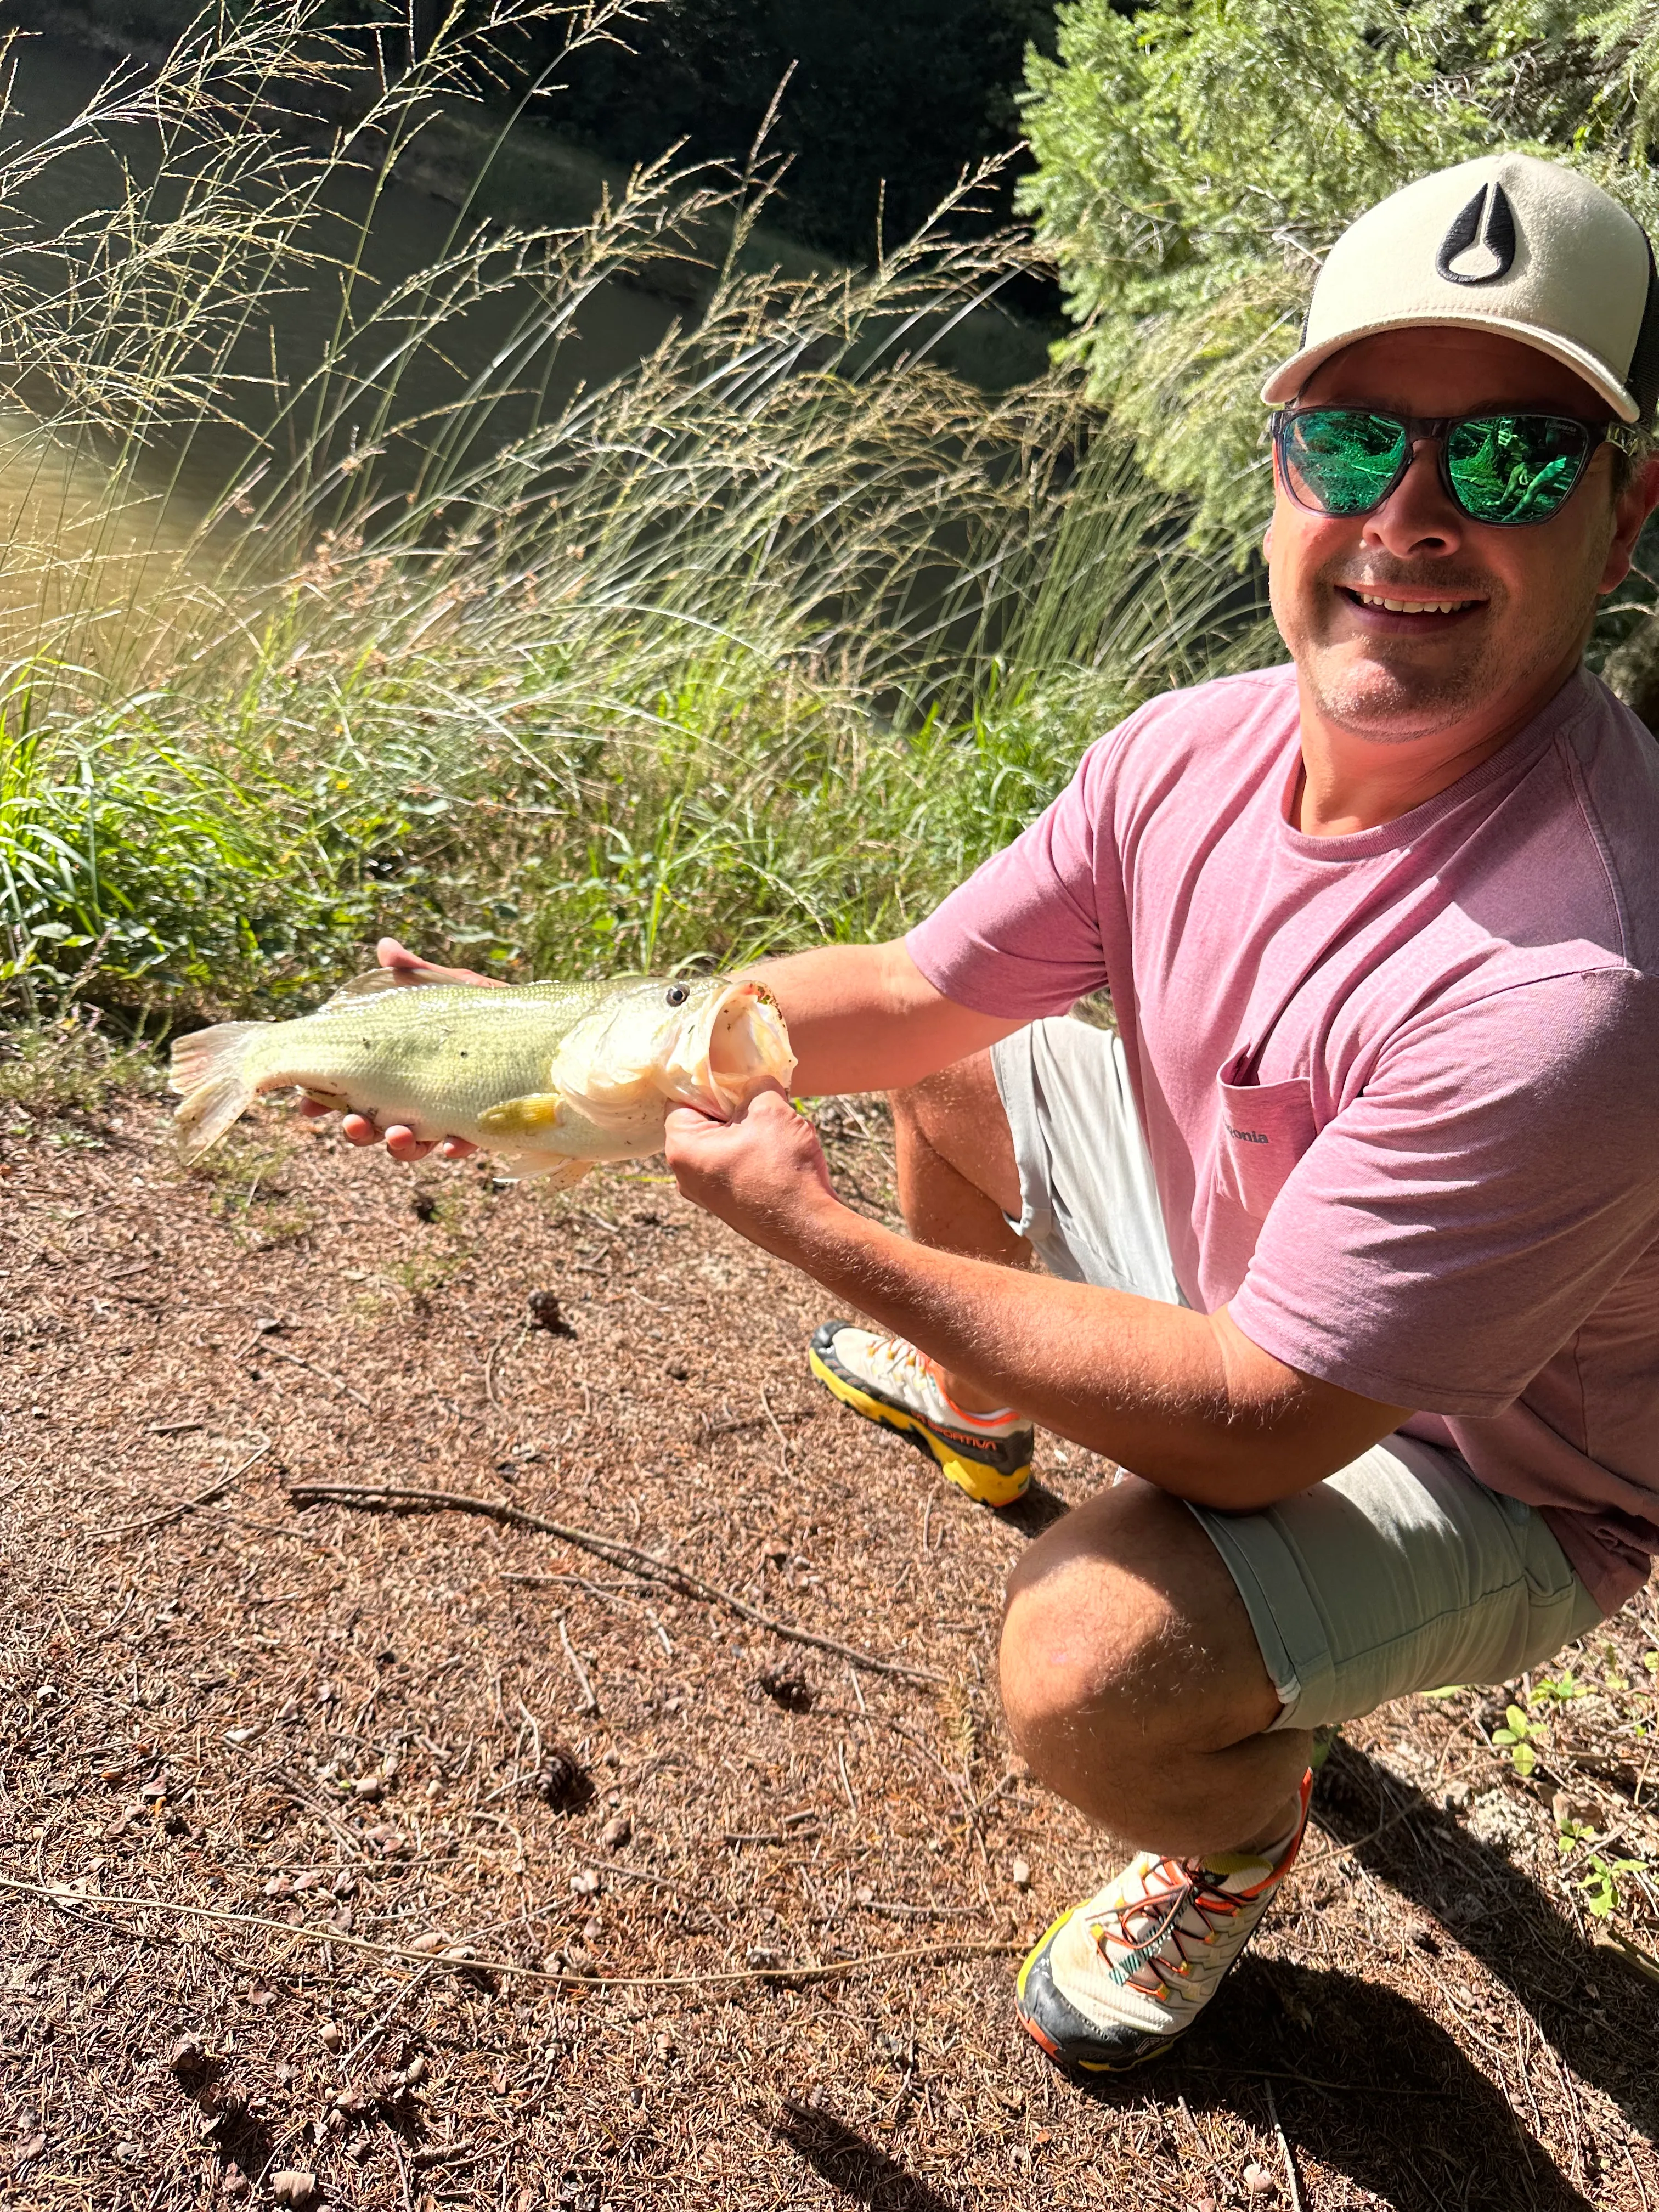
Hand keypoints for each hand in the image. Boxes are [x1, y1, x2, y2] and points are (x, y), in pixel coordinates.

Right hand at [297, 935, 503, 1161]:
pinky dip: (454, 1147)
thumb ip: (415, 972)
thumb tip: (385, 947)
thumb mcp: (450, 986)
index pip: (349, 1086)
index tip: (306, 1104)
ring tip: (402, 1136)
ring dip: (400, 1146)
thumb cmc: (487, 1006)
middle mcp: (415, 1095)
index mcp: (395, 1066)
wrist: (546, 1027)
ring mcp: (447, 1113)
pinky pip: (463, 1145)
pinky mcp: (482, 1124)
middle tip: (354, 1124)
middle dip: (358, 1130)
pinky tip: (452, 1145)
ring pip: (411, 1144)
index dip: (323, 1098)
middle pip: (372, 1125)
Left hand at [663, 1089, 841, 1262]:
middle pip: (702, 1121)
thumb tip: (755, 1082)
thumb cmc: (782, 1169)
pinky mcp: (729, 1205)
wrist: (808, 1228)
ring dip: (747, 1129)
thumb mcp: (770, 1109)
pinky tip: (780, 1152)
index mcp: (682, 1148)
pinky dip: (753, 1153)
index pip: (680, 1098)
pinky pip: (734, 1165)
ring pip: (721, 1143)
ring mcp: (707, 1195)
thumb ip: (756, 1085)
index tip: (735, 1074)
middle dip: (732, 1106)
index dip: (708, 1081)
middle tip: (760, 1098)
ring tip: (775, 1127)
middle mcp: (685, 1175)